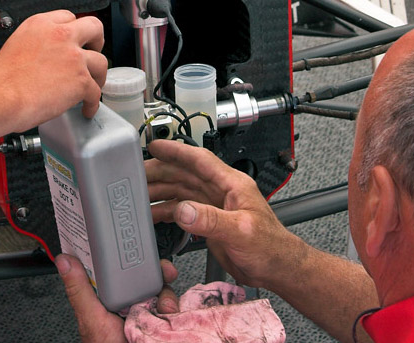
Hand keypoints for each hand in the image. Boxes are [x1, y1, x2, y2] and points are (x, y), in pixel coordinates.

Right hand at [0, 10, 107, 123]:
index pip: (68, 17)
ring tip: (93, 85)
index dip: (75, 30)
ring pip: (101, 61)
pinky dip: (92, 103)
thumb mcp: (16, 44)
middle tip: (95, 51)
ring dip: (98, 75)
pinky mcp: (80, 80)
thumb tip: (46, 57)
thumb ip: (37, 44)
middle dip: (97, 40)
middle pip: (94, 28)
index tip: (76, 40)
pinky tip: (87, 108)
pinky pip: (95, 92)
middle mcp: (60, 36)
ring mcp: (73, 57)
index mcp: (41, 25)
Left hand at [57, 254, 178, 342]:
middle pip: (149, 277)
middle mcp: (132, 303)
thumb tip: (64, 262)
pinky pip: (175, 309)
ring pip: (165, 291)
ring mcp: (148, 313)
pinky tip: (169, 318)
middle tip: (165, 276)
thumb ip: (79, 290)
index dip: (135, 259)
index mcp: (111, 296)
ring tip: (163, 311)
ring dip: (168, 298)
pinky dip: (177, 311)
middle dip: (160, 276)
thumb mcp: (92, 318)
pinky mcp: (162, 323)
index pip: (123, 268)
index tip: (144, 253)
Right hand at [145, 139, 302, 289]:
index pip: (200, 160)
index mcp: (232, 184)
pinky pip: (183, 211)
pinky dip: (166, 211)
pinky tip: (153, 215)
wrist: (276, 268)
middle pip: (185, 174)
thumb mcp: (240, 231)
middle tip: (136, 174)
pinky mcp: (210, 223)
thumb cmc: (270, 247)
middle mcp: (221, 192)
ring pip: (182, 191)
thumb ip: (211, 220)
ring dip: (160, 191)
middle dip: (160, 171)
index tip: (156, 145)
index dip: (176, 151)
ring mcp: (214, 207)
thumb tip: (183, 209)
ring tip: (138, 194)